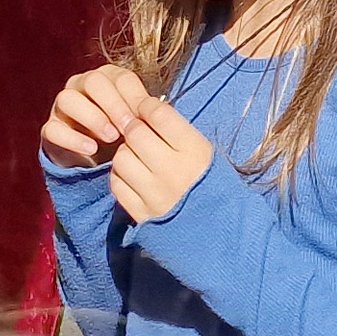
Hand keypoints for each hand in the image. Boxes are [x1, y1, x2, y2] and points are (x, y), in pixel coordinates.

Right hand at [43, 62, 153, 169]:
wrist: (96, 156)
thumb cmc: (122, 133)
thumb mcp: (135, 122)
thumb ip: (143, 113)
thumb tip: (160, 113)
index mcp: (108, 77)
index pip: (121, 78)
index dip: (134, 97)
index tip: (144, 119)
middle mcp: (82, 84)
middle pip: (93, 82)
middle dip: (113, 104)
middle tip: (127, 128)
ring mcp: (62, 105)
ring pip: (68, 99)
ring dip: (92, 117)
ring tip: (110, 138)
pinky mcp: (50, 128)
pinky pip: (53, 128)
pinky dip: (72, 139)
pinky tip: (91, 149)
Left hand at [109, 98, 213, 223]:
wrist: (219, 229)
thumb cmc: (210, 182)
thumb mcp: (205, 152)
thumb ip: (177, 132)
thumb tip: (145, 110)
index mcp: (195, 152)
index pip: (159, 115)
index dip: (148, 106)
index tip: (146, 109)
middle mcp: (173, 171)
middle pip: (136, 133)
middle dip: (134, 127)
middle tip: (139, 132)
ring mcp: (155, 194)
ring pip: (121, 157)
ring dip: (126, 152)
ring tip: (137, 157)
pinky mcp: (142, 213)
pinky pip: (117, 184)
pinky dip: (121, 175)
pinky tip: (132, 176)